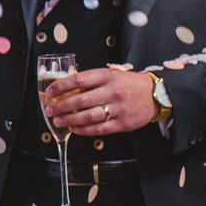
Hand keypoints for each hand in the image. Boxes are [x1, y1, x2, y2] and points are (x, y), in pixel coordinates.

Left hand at [41, 66, 158, 135]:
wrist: (155, 94)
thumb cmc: (129, 84)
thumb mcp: (111, 75)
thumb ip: (91, 81)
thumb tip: (66, 88)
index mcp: (107, 76)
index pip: (79, 80)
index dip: (61, 86)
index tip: (50, 92)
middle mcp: (112, 91)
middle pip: (81, 100)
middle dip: (61, 106)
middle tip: (50, 109)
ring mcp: (118, 108)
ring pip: (88, 116)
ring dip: (69, 119)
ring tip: (58, 120)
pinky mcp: (122, 123)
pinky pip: (99, 129)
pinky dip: (83, 130)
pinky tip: (74, 128)